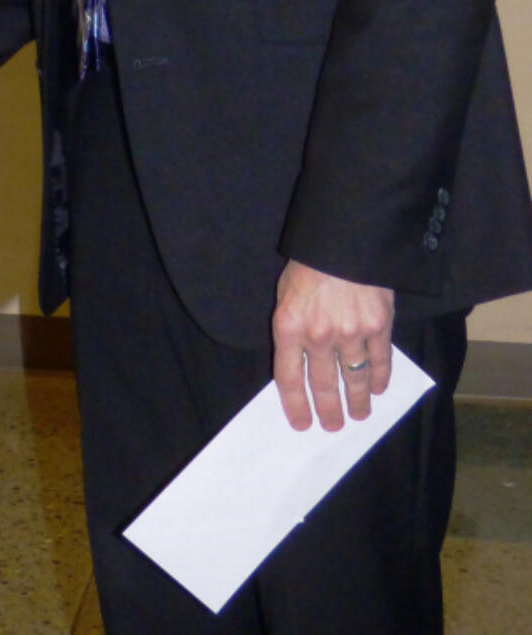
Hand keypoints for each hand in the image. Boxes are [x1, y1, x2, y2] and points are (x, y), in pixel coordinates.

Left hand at [272, 261, 393, 431]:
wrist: (343, 239)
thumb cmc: (309, 263)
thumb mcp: (286, 292)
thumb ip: (292, 327)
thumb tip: (299, 365)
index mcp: (289, 326)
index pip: (289, 378)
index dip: (296, 405)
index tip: (302, 424)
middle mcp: (319, 335)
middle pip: (323, 385)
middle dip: (328, 411)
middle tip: (333, 426)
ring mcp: (351, 332)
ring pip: (354, 379)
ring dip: (358, 402)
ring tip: (359, 416)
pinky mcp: (379, 326)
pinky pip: (379, 361)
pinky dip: (379, 379)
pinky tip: (379, 389)